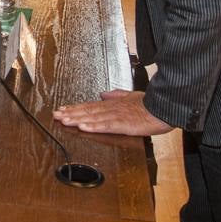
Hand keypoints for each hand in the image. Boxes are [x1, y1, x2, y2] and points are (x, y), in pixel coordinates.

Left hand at [53, 89, 172, 136]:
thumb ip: (116, 95)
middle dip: (70, 113)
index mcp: (113, 103)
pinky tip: (83, 127)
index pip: (89, 105)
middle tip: (55, 115)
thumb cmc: (150, 104)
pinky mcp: (124, 124)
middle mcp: (111, 108)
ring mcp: (116, 116)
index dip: (74, 108)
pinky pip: (105, 126)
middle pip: (87, 111)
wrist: (164, 107)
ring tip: (63, 120)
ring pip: (92, 118)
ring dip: (77, 119)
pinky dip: (93, 126)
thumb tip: (103, 94)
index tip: (62, 109)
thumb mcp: (131, 96)